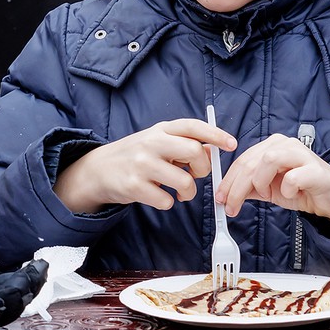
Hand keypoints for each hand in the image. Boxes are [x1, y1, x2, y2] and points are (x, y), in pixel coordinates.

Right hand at [53, 118, 234, 213]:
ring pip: (185, 182)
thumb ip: (182, 143)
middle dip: (202, 168)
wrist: (98, 170)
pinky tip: (159, 196)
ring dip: (188, 192)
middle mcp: (151, 143)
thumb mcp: (157, 141)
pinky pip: (167, 201)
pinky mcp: (134, 186)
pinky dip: (168, 203)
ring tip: (180, 192)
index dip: (215, 134)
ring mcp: (142, 164)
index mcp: (160, 129)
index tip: (231, 144)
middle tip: (196, 175)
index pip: (193, 126)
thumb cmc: (136, 156)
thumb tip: (213, 151)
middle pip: (194, 152)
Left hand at [217, 135, 329, 234]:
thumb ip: (250, 188)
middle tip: (231, 207)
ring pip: (268, 160)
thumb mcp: (270, 190)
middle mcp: (285, 145)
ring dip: (260, 182)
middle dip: (237, 187)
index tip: (221, 198)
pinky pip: (292, 177)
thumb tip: (227, 194)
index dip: (229, 180)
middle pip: (251, 161)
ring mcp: (301, 154)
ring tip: (266, 195)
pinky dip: (286, 190)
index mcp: (272, 146)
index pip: (243, 159)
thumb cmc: (303, 189)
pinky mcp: (314, 170)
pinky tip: (290, 194)